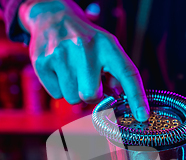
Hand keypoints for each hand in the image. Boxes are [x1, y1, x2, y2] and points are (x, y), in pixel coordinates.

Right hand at [18, 0, 149, 120]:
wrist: (52, 18)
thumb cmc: (86, 40)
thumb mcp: (106, 49)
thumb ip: (115, 75)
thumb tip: (117, 100)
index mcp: (107, 45)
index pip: (127, 73)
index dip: (137, 97)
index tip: (142, 116)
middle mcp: (85, 47)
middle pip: (91, 95)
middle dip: (91, 94)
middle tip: (87, 80)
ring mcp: (62, 55)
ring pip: (73, 99)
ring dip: (74, 92)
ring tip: (73, 73)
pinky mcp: (42, 62)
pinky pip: (56, 95)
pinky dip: (59, 88)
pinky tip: (59, 71)